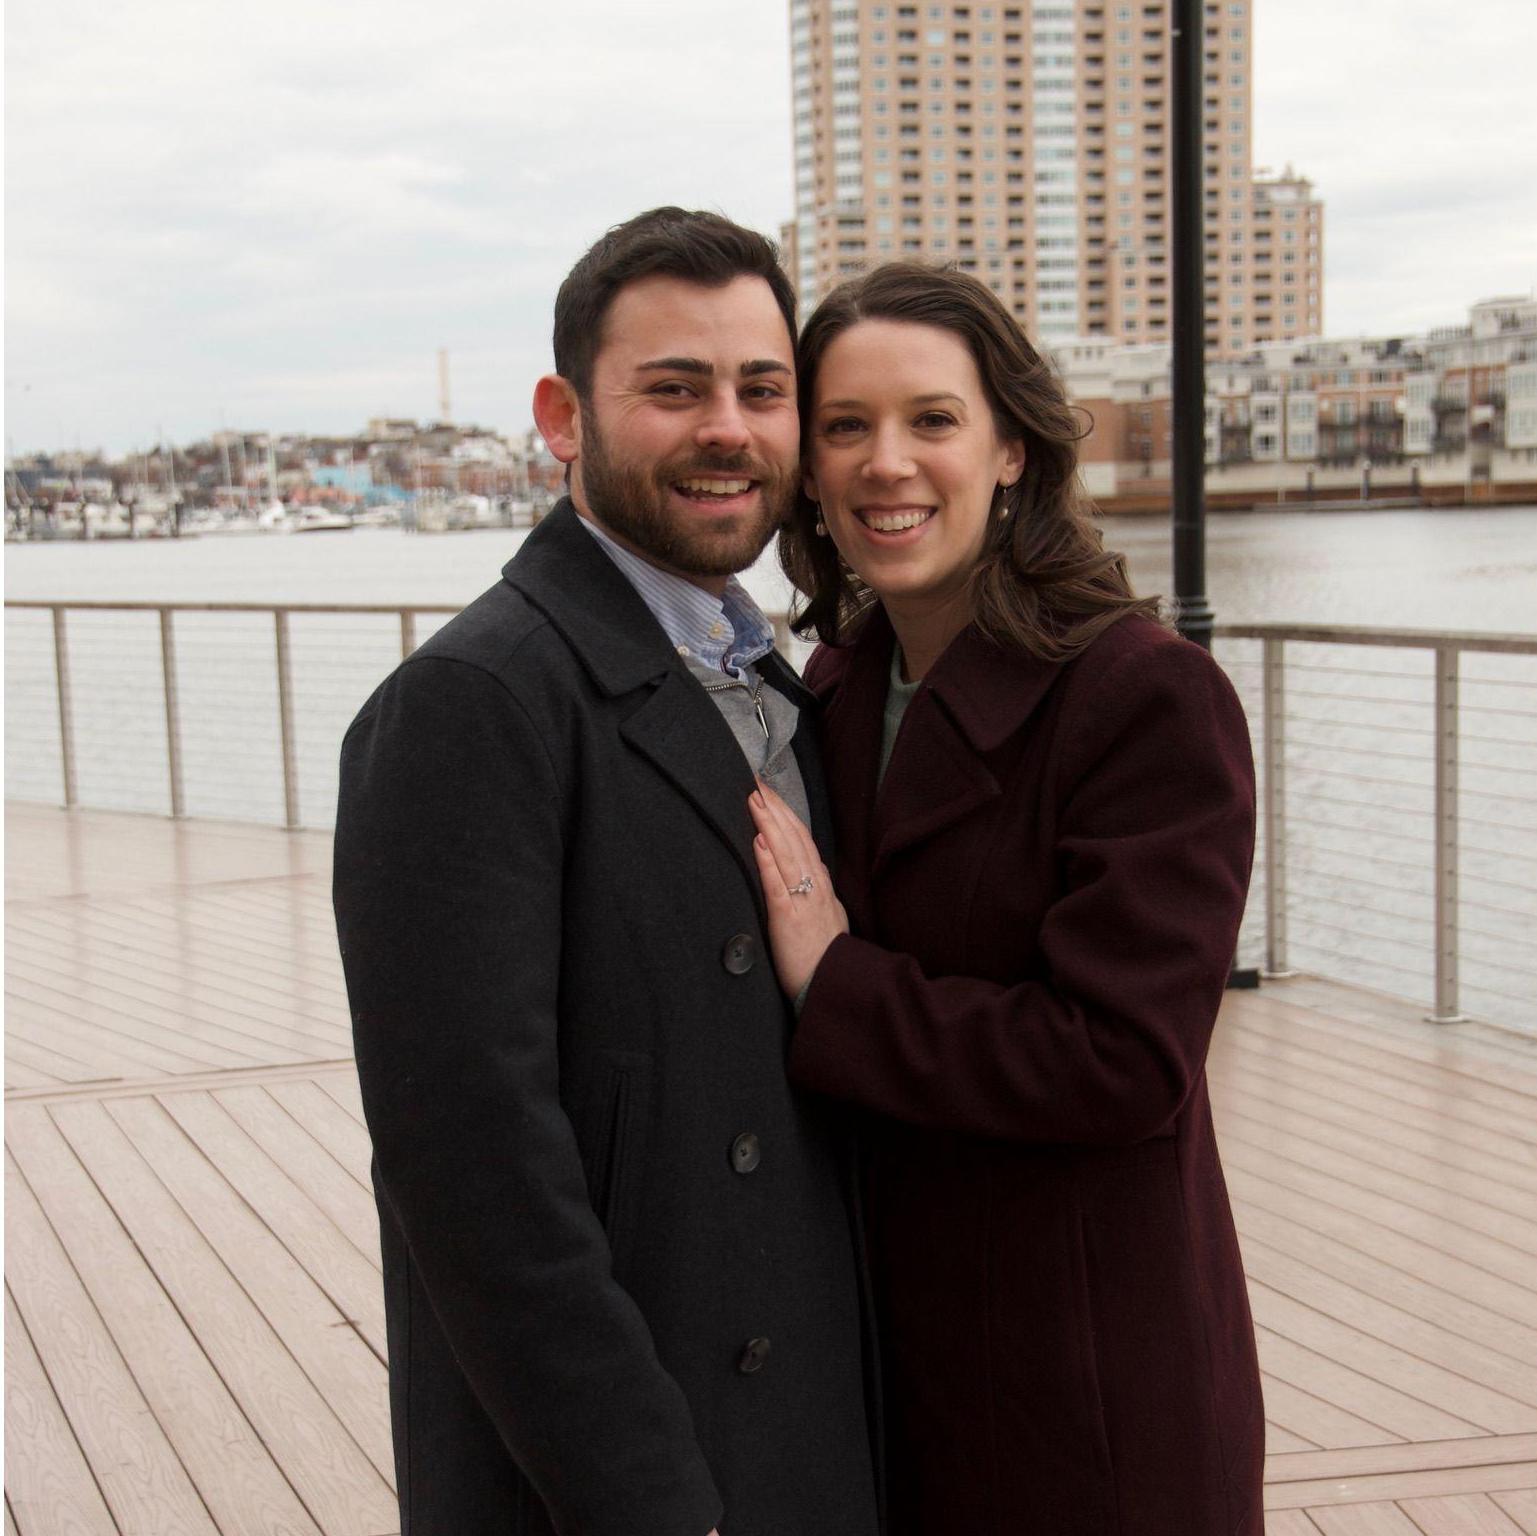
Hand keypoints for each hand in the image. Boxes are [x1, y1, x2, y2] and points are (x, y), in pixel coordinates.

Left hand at [748, 780, 847, 998]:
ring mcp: (803, 900)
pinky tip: (758, 840)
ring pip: (786, 854)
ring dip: (769, 824)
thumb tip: (808, 876)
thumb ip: (816, 894)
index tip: (770, 794)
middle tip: (757, 783)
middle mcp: (814, 887)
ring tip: (755, 799)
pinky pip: (777, 884)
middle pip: (795, 839)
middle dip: (776, 809)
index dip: (787, 816)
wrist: (832, 986)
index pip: (803, 841)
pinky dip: (768, 860)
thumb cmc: (825, 959)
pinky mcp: (789, 918)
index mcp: (821, 886)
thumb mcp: (828, 918)